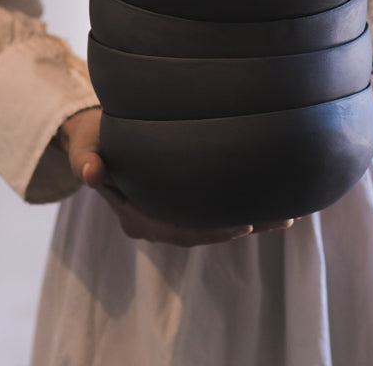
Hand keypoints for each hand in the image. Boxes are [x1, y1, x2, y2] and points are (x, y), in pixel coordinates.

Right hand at [58, 107, 295, 246]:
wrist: (96, 139)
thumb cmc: (93, 140)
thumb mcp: (86, 147)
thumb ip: (87, 159)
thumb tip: (88, 172)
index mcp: (135, 217)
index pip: (177, 232)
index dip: (210, 231)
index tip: (242, 226)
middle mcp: (155, 222)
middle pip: (202, 233)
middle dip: (240, 228)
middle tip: (278, 220)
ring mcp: (169, 214)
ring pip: (211, 224)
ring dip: (248, 221)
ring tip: (286, 215)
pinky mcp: (180, 200)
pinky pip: (211, 210)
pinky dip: (237, 207)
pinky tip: (268, 200)